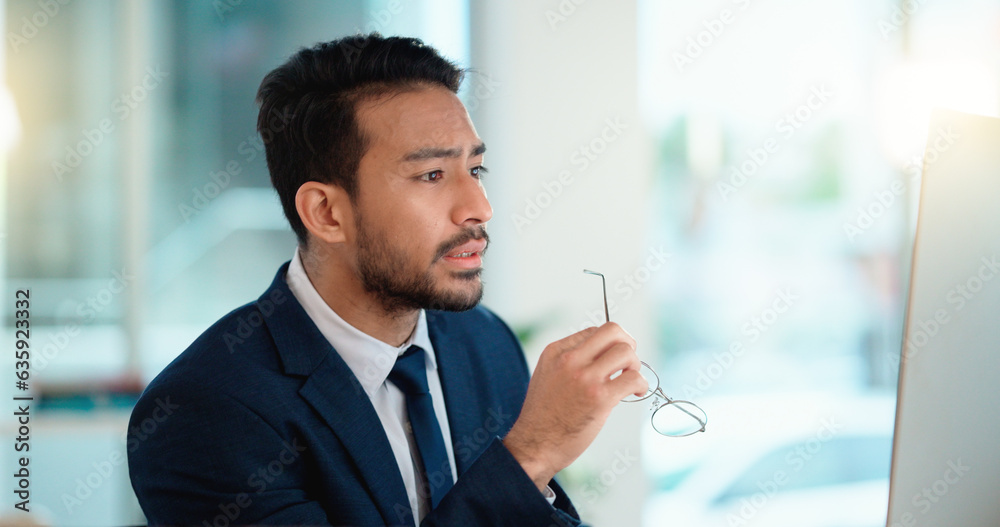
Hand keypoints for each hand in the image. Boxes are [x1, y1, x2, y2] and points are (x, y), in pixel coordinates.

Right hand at [503, 322, 646, 490]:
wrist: (535, 445)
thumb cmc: (544, 416)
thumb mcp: (548, 375)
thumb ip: (571, 361)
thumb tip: (604, 355)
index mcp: (556, 352)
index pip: (594, 332)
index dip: (609, 344)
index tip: (612, 361)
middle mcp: (570, 360)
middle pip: (613, 331)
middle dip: (628, 344)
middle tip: (628, 363)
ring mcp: (585, 378)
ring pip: (626, 352)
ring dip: (635, 365)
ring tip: (629, 380)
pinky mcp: (599, 398)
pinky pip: (633, 378)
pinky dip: (641, 384)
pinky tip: (635, 392)